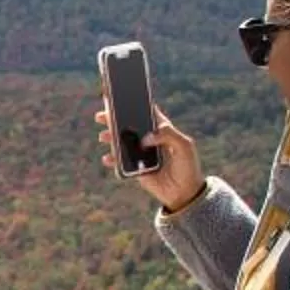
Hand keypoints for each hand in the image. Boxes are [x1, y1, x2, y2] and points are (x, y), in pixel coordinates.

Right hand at [92, 92, 204, 212]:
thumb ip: (169, 135)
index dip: (134, 103)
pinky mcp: (135, 168)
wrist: (184, 193)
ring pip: (121, 141)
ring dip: (110, 137)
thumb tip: (147, 136)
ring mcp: (141, 153)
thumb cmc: (187, 167)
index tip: (120, 96)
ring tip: (103, 137)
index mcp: (162, 130)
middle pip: (128, 125)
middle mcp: (149, 139)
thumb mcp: (184, 147)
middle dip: (113, 119)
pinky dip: (112, 159)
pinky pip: (120, 162)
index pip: (146, 112)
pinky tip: (108, 158)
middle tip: (101, 116)